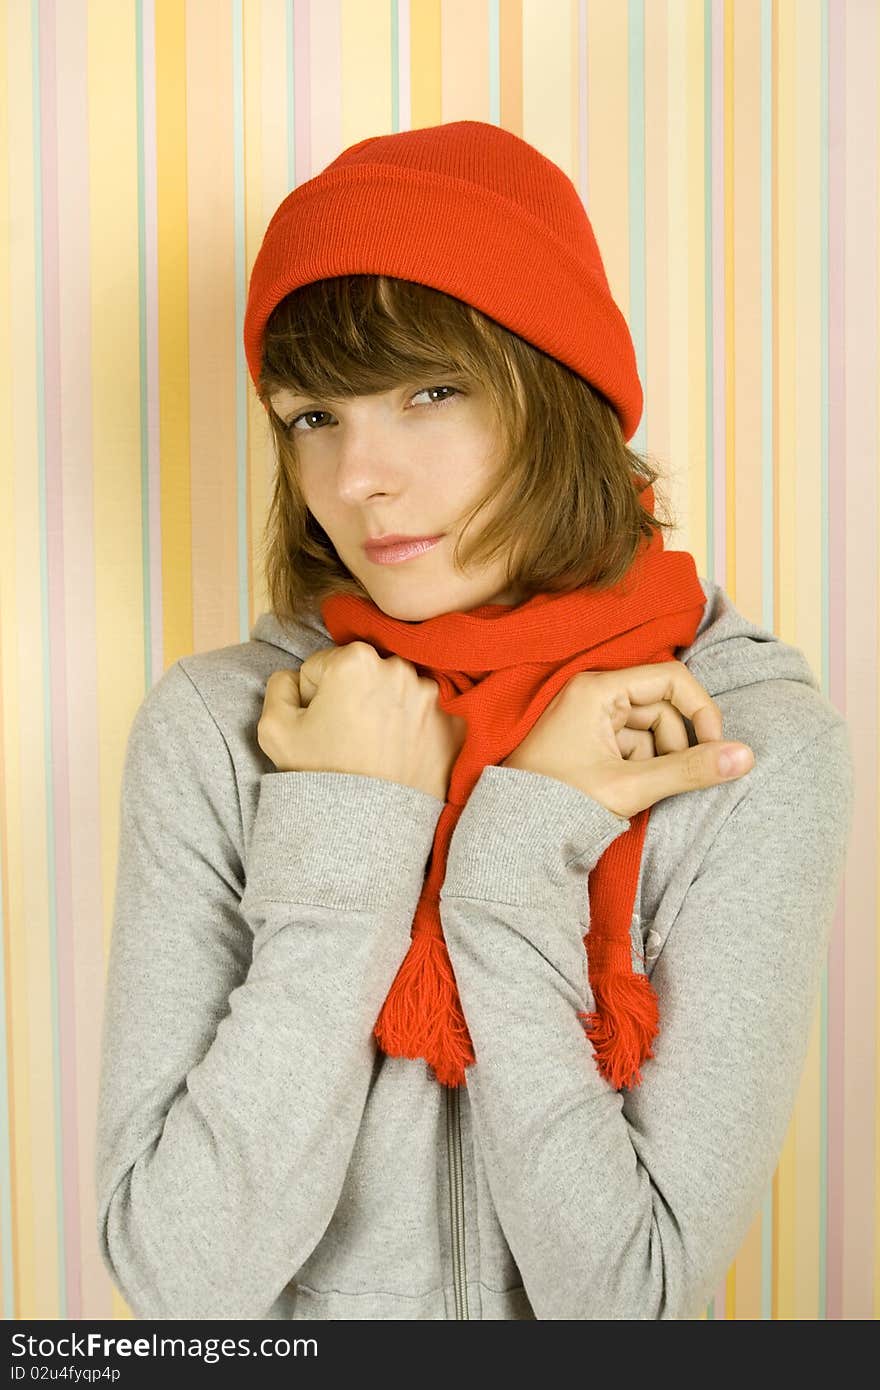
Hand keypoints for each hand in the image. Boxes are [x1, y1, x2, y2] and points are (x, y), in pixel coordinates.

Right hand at [256, 641, 466, 801]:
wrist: (368, 829)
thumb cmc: (321, 775)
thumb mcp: (274, 728)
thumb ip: (279, 685)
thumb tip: (296, 678)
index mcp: (356, 660)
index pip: (322, 667)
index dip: (313, 697)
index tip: (319, 725)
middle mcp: (400, 669)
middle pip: (363, 675)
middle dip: (352, 697)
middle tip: (346, 738)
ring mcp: (433, 697)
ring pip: (395, 694)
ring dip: (384, 711)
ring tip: (373, 749)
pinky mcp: (453, 724)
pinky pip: (426, 716)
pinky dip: (414, 730)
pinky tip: (399, 755)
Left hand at [500, 659, 754, 819]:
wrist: (513, 838)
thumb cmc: (559, 806)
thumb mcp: (631, 787)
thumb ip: (690, 770)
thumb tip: (746, 756)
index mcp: (596, 690)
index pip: (669, 678)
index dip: (700, 709)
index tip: (717, 746)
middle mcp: (592, 696)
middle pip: (662, 707)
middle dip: (676, 744)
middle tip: (671, 780)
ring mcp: (589, 720)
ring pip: (650, 730)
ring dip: (659, 759)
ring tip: (640, 791)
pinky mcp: (588, 743)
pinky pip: (632, 746)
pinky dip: (642, 767)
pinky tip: (628, 793)